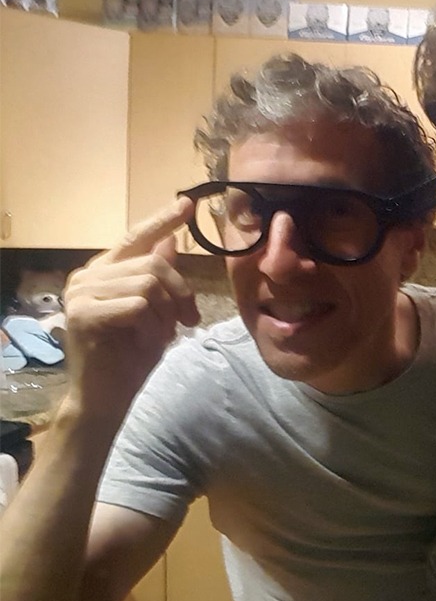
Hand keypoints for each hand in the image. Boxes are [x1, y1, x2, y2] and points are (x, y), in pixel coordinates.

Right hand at [61, 198, 200, 423]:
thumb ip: (159, 278)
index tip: (187, 203)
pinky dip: (153, 327)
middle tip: (189, 321)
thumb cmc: (130, 356)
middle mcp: (87, 275)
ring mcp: (81, 293)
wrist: (106, 397)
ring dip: (167, 314)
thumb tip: (171, 241)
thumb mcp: (156, 313)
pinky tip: (146, 343)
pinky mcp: (84, 313)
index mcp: (104, 271)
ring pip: (149, 283)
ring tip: (161, 336)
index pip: (136, 237)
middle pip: (154, 263)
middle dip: (181, 293)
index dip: (162, 220)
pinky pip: (139, 306)